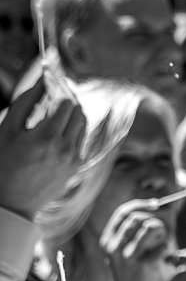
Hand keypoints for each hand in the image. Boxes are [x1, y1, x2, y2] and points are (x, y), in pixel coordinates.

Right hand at [0, 67, 87, 218]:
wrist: (11, 200)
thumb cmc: (3, 162)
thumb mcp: (8, 128)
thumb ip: (26, 102)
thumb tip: (43, 80)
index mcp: (48, 138)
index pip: (66, 102)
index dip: (59, 89)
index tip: (50, 81)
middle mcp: (66, 149)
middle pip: (79, 112)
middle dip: (67, 98)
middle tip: (53, 91)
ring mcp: (74, 160)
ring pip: (82, 125)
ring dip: (71, 113)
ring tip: (53, 108)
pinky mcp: (76, 168)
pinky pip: (80, 141)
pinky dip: (72, 129)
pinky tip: (55, 128)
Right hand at [98, 200, 177, 280]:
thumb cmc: (133, 272)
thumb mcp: (126, 250)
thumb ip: (135, 232)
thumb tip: (156, 208)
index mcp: (108, 239)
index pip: (123, 212)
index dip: (141, 205)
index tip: (156, 204)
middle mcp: (113, 246)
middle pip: (136, 218)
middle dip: (153, 219)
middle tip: (162, 229)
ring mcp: (127, 256)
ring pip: (149, 228)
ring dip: (161, 232)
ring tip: (162, 242)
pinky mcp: (142, 266)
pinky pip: (161, 247)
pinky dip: (166, 249)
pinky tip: (162, 257)